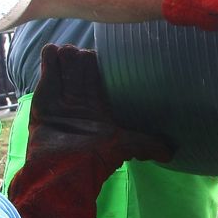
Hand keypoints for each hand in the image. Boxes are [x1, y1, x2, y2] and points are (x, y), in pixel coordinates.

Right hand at [7, 44, 171, 217]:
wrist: (66, 170)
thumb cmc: (97, 158)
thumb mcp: (129, 146)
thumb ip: (149, 144)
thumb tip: (174, 153)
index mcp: (98, 110)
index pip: (97, 80)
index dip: (97, 66)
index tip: (99, 53)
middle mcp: (78, 104)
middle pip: (79, 73)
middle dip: (80, 59)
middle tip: (82, 50)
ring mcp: (60, 103)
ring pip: (63, 72)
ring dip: (65, 59)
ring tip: (67, 48)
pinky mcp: (43, 103)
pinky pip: (46, 79)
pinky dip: (48, 64)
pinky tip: (52, 49)